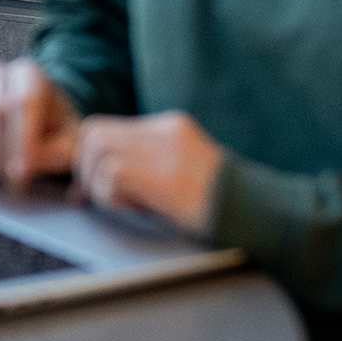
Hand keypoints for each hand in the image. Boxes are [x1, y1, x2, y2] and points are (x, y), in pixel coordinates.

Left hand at [74, 111, 225, 235]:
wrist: (256, 212)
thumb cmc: (218, 204)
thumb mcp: (177, 176)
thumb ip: (140, 170)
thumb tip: (88, 189)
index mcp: (169, 128)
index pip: (109, 127)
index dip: (91, 157)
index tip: (93, 186)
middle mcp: (164, 130)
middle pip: (93, 132)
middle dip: (86, 167)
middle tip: (98, 196)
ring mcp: (164, 149)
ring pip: (97, 149)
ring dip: (99, 183)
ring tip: (125, 204)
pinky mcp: (164, 172)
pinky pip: (111, 175)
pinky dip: (112, 196)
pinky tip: (138, 209)